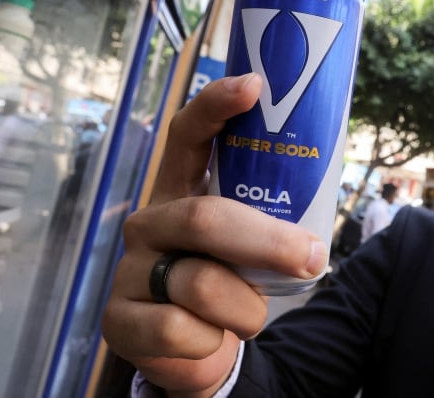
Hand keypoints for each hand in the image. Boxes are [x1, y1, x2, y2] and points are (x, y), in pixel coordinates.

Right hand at [101, 73, 327, 395]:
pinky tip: (206, 339)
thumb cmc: (230, 282)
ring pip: (204, 286)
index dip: (216, 107)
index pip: (188, 136)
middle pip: (205, 219)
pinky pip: (183, 332)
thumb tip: (315, 239)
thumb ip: (267, 227)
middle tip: (310, 258)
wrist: (195, 347)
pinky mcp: (118, 320)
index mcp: (181, 191)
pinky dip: (213, 342)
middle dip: (267, 242)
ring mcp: (129, 270)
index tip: (254, 86)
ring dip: (247, 308)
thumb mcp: (248, 248)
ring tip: (246, 312)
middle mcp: (150, 222)